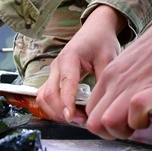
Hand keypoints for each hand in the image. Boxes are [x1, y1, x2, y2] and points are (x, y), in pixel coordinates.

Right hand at [36, 5, 123, 122]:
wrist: (95, 29)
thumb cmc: (102, 42)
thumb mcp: (108, 59)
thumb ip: (102, 80)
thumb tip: (99, 105)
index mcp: (70, 57)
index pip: (65, 84)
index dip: (66, 103)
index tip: (72, 118)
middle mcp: (56, 65)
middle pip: (48, 93)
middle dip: (61, 111)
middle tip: (81, 121)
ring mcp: (53, 71)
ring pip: (43, 97)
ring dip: (55, 111)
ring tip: (75, 119)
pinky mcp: (53, 77)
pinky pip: (45, 95)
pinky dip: (52, 107)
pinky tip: (68, 113)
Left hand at [85, 0, 151, 139]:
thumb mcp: (132, 64)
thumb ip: (123, 83)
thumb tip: (124, 105)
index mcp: (109, 75)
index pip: (90, 112)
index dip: (104, 124)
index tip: (122, 122)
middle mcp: (114, 82)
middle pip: (94, 123)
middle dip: (112, 133)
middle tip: (132, 126)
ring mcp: (130, 86)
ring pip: (107, 123)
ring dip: (125, 130)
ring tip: (143, 121)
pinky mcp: (150, 92)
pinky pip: (134, 118)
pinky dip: (142, 123)